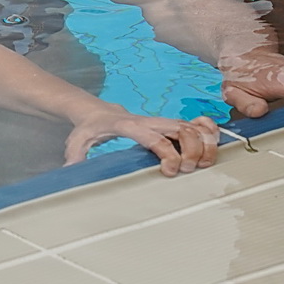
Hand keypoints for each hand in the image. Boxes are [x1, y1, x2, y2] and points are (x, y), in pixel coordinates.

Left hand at [63, 107, 218, 175]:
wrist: (98, 112)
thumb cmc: (90, 128)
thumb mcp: (78, 140)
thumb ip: (75, 154)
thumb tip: (72, 169)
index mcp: (130, 126)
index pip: (155, 137)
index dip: (168, 153)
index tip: (171, 171)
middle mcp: (150, 121)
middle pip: (182, 129)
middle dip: (192, 150)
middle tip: (188, 170)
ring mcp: (163, 121)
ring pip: (194, 126)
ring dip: (205, 144)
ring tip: (203, 164)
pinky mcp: (170, 124)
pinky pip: (197, 123)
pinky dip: (209, 131)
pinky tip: (211, 145)